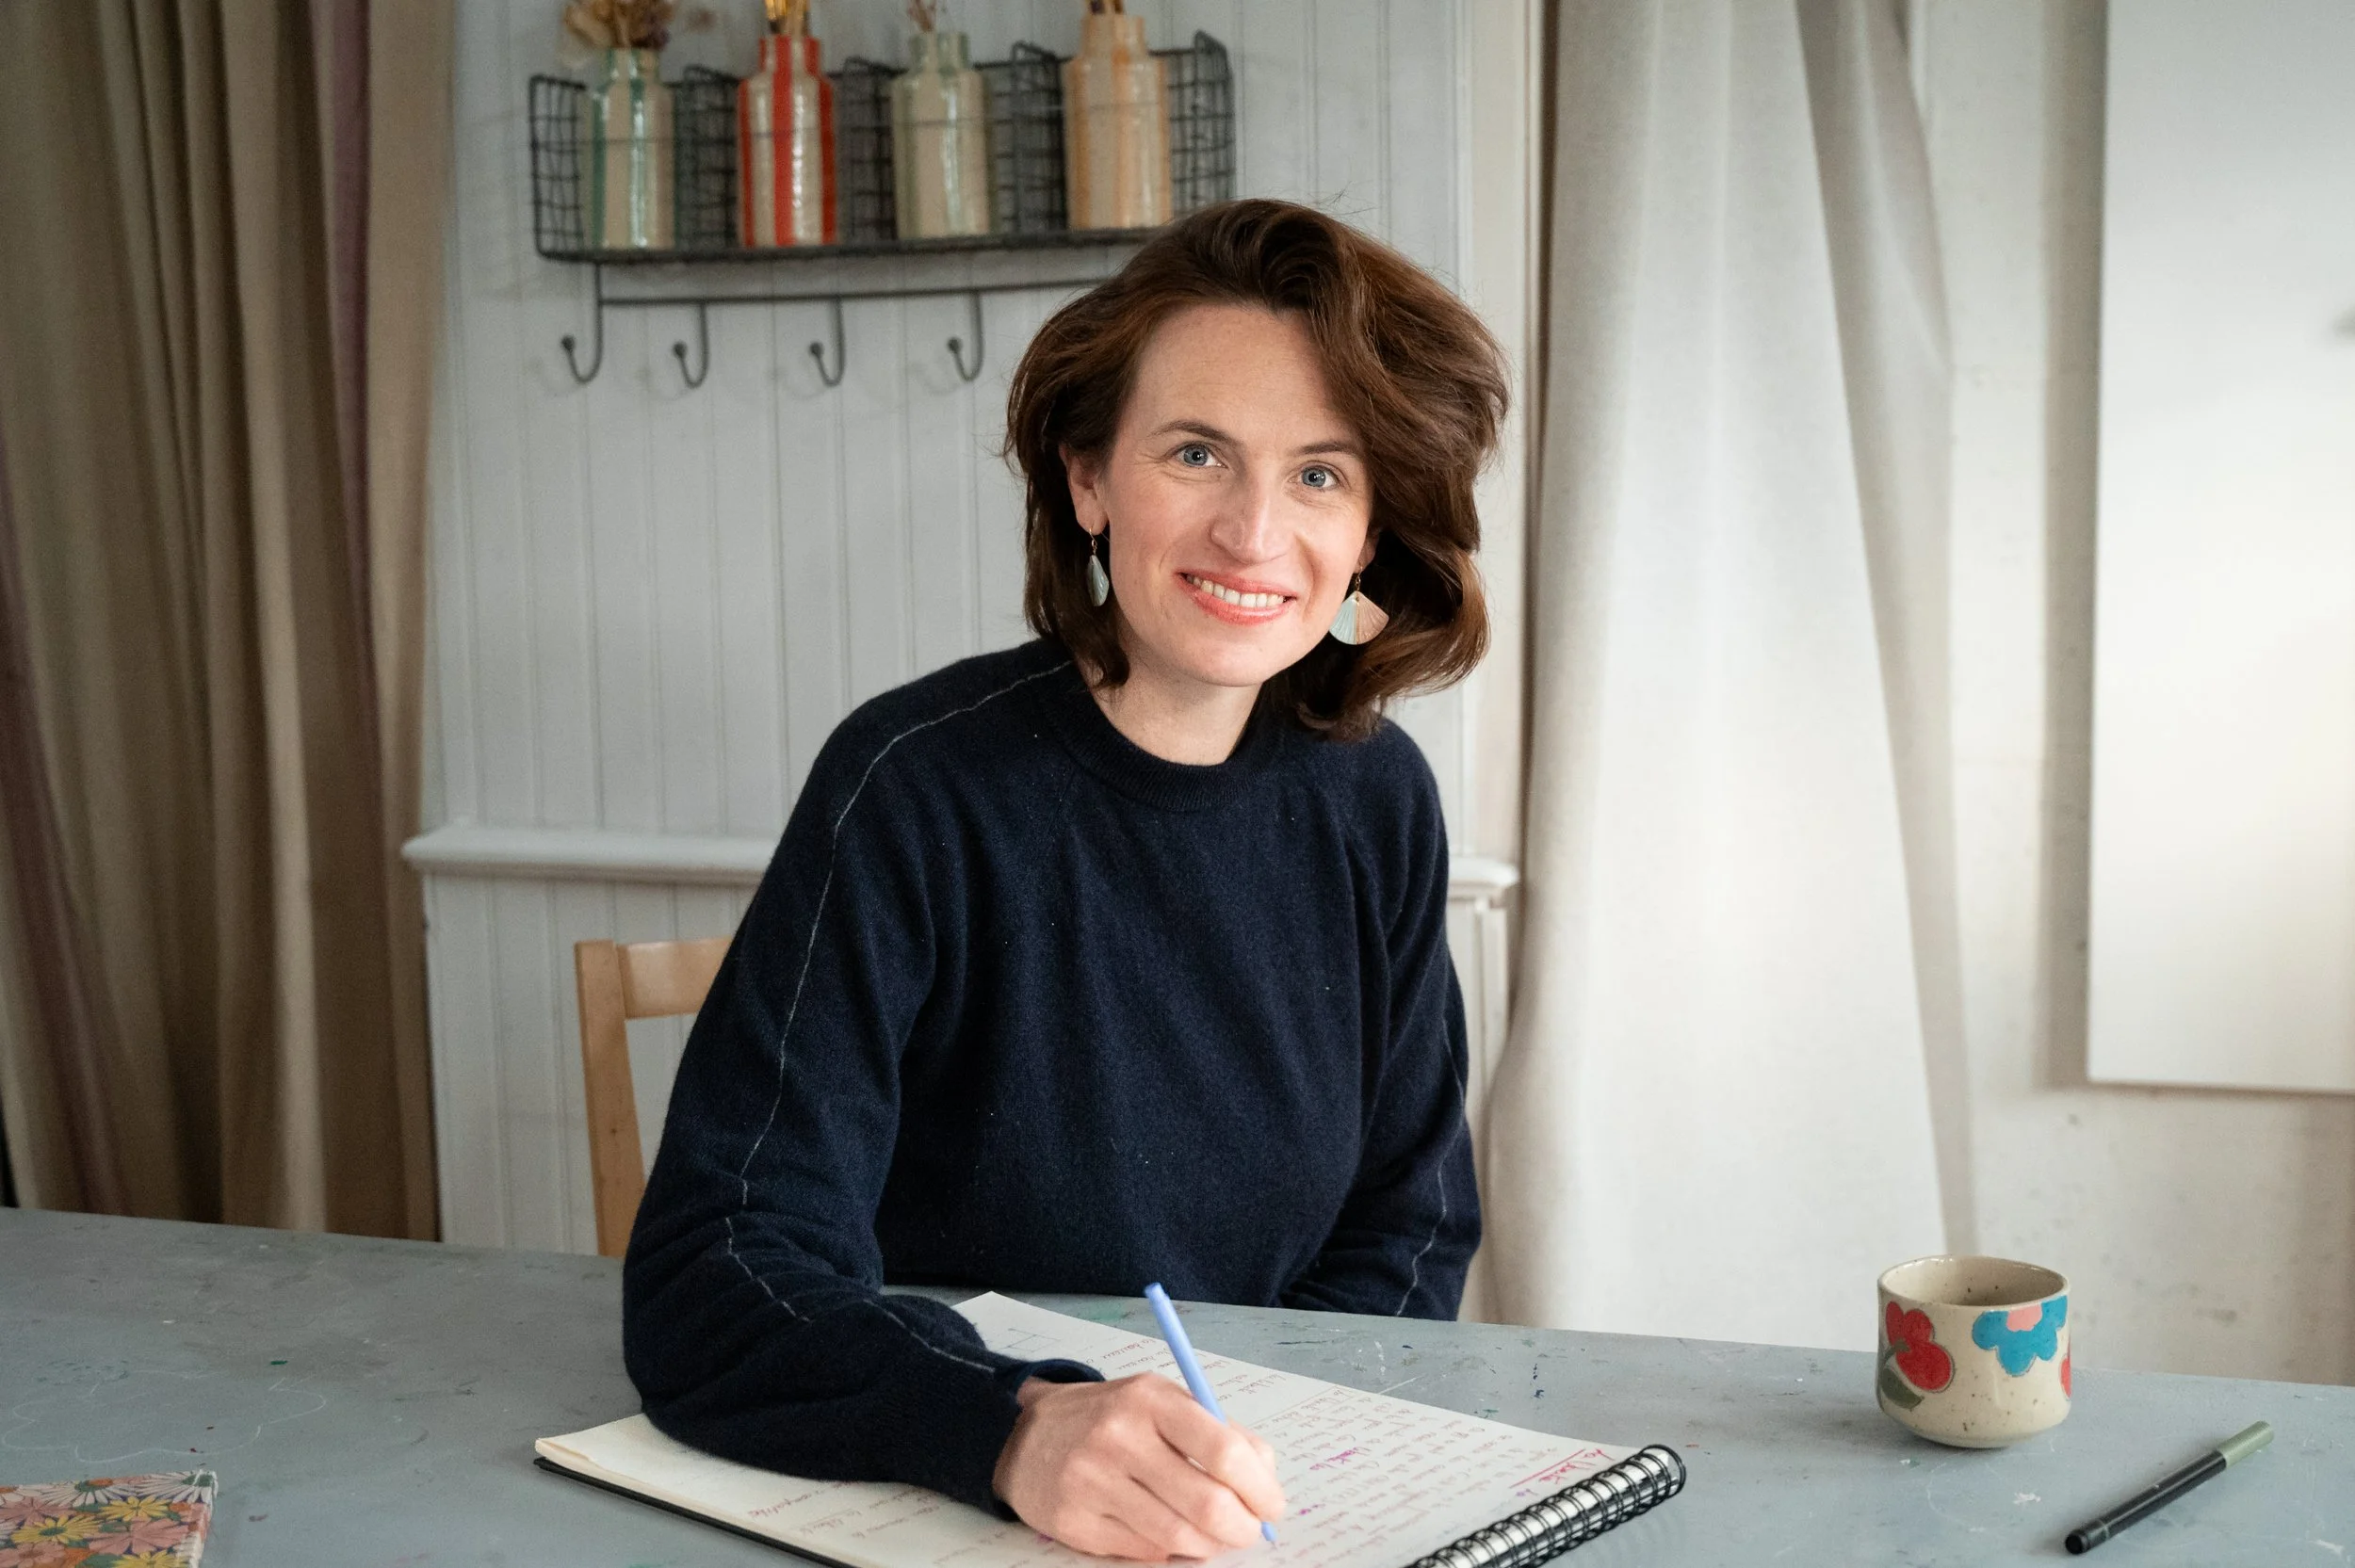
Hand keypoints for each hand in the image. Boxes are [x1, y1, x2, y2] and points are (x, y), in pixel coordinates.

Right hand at [993, 1374, 1284, 1560]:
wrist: (1026, 1437)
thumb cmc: (1111, 1419)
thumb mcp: (1163, 1403)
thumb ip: (1219, 1432)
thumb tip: (1266, 1477)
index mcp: (1150, 1399)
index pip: (1224, 1451)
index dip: (1261, 1488)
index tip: (1273, 1505)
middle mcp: (1118, 1437)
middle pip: (1207, 1503)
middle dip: (1243, 1528)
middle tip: (1250, 1530)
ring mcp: (1091, 1482)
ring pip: (1177, 1538)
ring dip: (1210, 1545)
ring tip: (1215, 1536)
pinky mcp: (1074, 1523)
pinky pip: (1143, 1553)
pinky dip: (1171, 1552)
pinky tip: (1173, 1535)